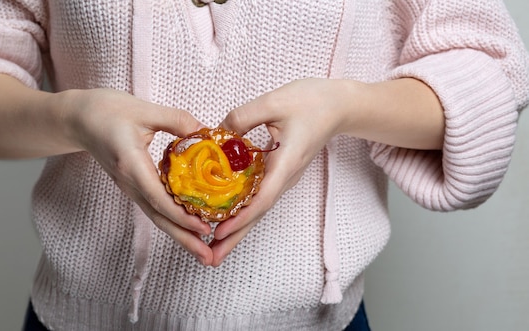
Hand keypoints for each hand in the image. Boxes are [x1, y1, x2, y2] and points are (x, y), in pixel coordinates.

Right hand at [59, 88, 213, 264]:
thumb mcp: (144, 110)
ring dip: (180, 235)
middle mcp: (129, 182)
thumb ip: (176, 120)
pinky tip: (191, 227)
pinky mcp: (133, 186)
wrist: (76, 118)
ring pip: (157, 216)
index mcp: (131, 165)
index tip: (203, 227)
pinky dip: (173, 220)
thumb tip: (206, 132)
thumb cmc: (106, 110)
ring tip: (204, 251)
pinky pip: (154, 207)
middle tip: (209, 255)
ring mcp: (129, 187)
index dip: (181, 215)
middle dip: (184, 238)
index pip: (157, 197)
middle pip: (158, 217)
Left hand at [210, 78, 357, 265]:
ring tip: (215, 247)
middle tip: (211, 258)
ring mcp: (285, 177)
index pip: (262, 198)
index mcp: (286, 164)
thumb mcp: (274, 101)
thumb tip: (217, 132)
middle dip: (235, 237)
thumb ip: (243, 116)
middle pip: (259, 213)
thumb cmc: (313, 101)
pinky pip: (261, 197)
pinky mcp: (281, 173)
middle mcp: (286, 177)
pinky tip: (227, 217)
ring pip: (259, 208)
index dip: (241, 217)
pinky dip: (244, 211)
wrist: (341, 106)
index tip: (220, 231)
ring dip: (238, 229)